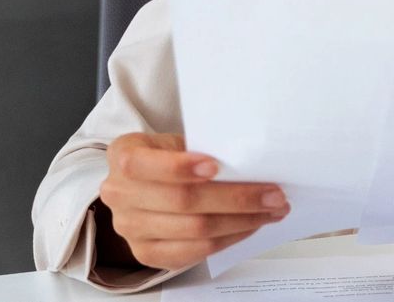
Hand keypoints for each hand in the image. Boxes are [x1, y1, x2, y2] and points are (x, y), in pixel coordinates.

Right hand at [96, 132, 289, 270]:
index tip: (216, 166)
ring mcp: (131, 228)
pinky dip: (229, 238)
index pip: (143, 165)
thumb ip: (200, 147)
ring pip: (195, 230)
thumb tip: (250, 161)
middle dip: (235, 198)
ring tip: (272, 210)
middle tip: (273, 193)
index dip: (180, 167)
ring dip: (241, 221)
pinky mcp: (147, 254)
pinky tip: (250, 225)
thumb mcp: (174, 140)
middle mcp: (120, 194)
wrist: (146, 182)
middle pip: (182, 201)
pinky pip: (195, 252)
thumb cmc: (167, 155)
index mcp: (124, 155)